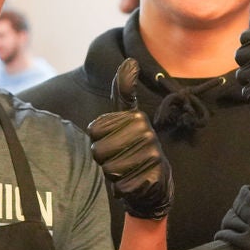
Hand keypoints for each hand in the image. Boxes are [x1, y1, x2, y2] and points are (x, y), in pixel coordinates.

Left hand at [87, 59, 171, 219]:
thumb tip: (130, 60)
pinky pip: (121, 187)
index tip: (115, 141)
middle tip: (121, 159)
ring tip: (128, 171)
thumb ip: (124, 92)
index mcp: (137, 117)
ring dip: (114, 176)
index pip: (94, 130)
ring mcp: (152, 156)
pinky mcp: (152, 179)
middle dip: (105, 160)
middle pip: (99, 151)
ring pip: (109, 170)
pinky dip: (123, 190)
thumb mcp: (128, 119)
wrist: (155, 187)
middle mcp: (147, 133)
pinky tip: (134, 184)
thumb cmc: (135, 150)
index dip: (99, 140)